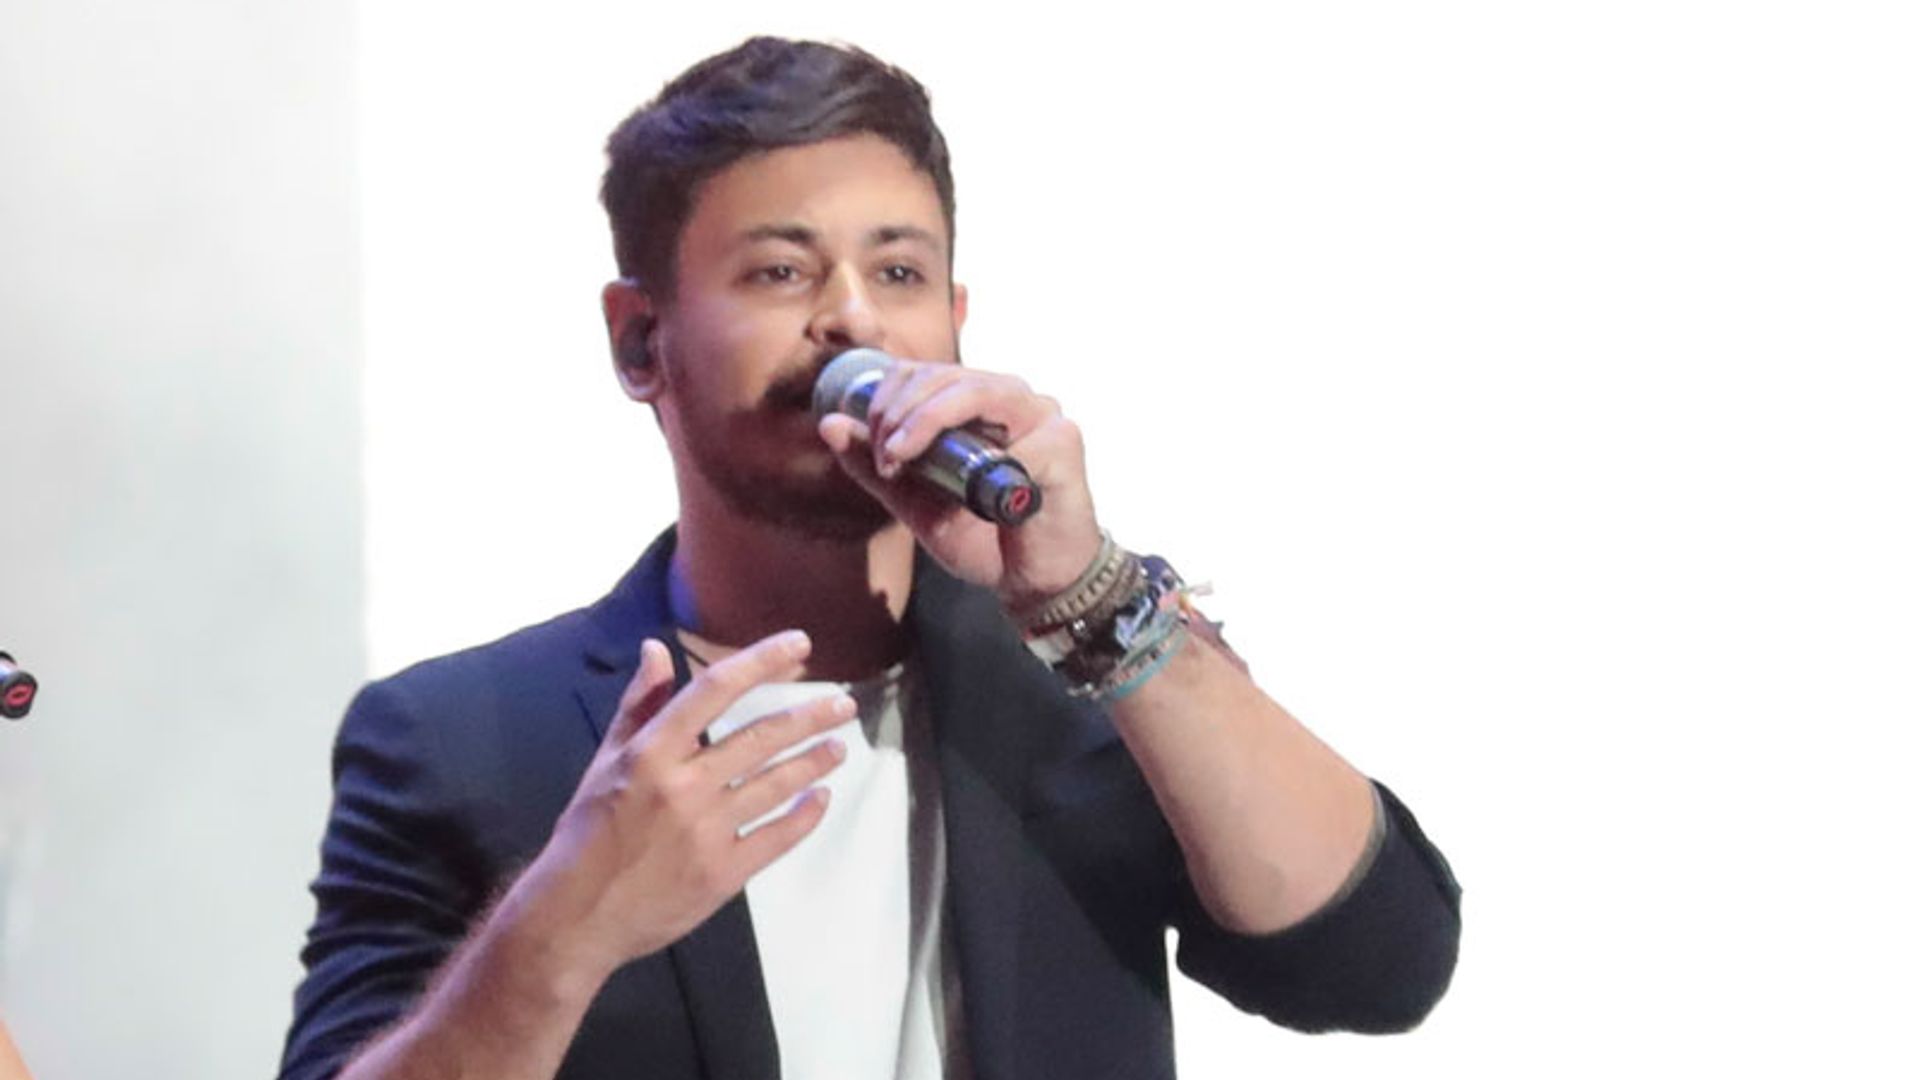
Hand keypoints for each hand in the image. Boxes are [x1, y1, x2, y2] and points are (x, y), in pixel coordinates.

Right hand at [525, 631, 851, 970]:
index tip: (799, 644)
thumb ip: (639, 704)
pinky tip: (820, 798)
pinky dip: (805, 815)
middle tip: (844, 705)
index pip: (714, 689)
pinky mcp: (722, 873)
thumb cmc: (589, 832)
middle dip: (809, 716)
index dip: (761, 661)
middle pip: (760, 737)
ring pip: (776, 784)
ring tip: (839, 747)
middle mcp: (683, 785)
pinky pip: (777, 837)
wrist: (576, 915)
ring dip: (814, 762)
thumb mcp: (605, 760)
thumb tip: (657, 649)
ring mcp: (706, 831)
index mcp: (650, 752)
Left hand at [816, 359, 1103, 607]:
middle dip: (899, 410)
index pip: (921, 372)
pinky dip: (980, 456)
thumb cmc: (983, 538)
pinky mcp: (1064, 441)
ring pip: (973, 390)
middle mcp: (1008, 397)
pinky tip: (963, 483)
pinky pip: (1014, 435)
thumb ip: (874, 466)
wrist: (1032, 582)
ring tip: (901, 454)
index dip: (887, 399)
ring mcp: (1040, 413)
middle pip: (943, 375)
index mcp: (975, 402)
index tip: (875, 449)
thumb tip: (829, 423)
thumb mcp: (915, 503)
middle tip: (885, 454)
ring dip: (926, 419)